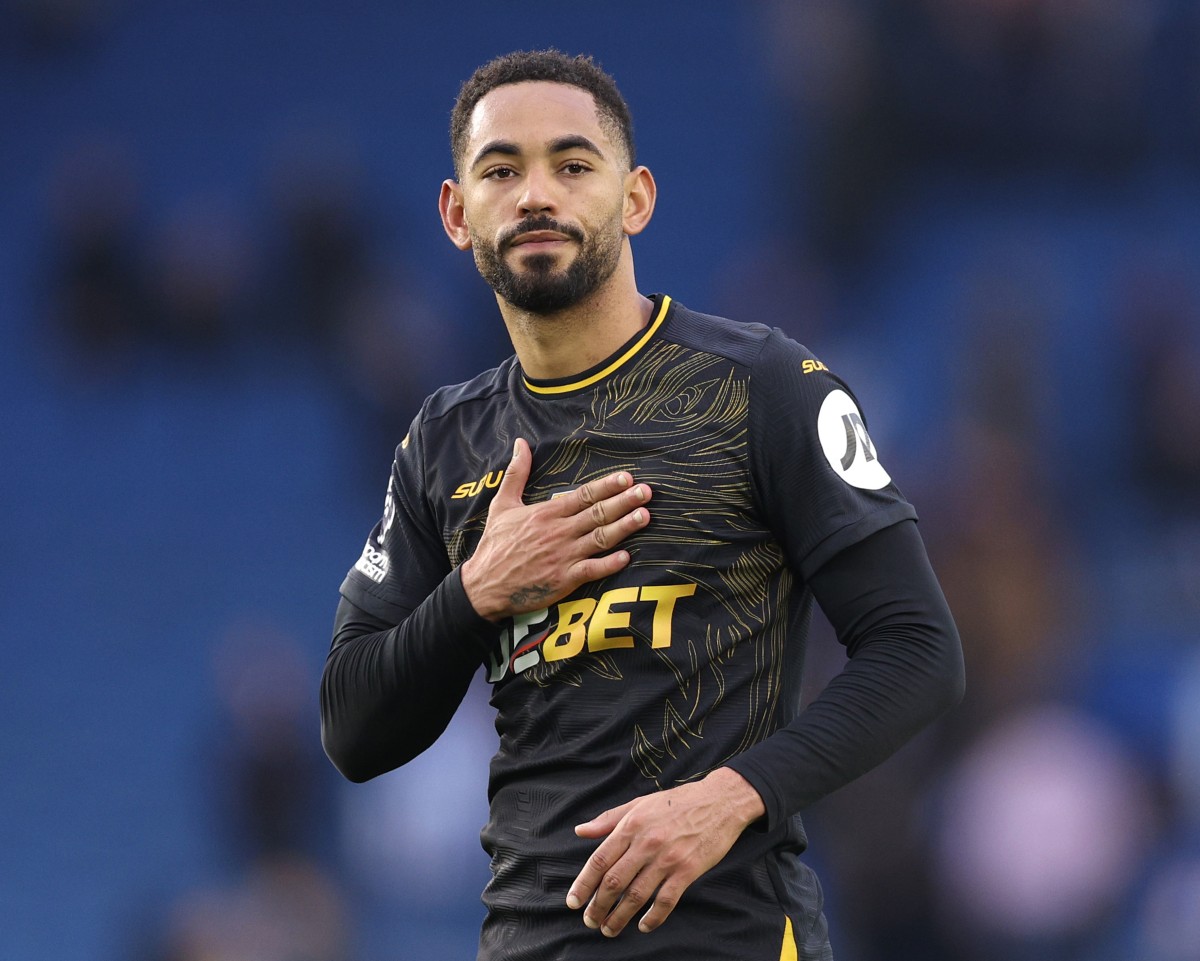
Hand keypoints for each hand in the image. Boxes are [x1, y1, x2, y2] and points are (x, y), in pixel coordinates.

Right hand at [460, 437, 652, 620]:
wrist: (483, 586)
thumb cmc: (495, 545)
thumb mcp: (502, 505)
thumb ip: (516, 473)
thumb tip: (520, 443)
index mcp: (547, 513)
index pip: (584, 495)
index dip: (607, 486)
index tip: (627, 477)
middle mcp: (559, 532)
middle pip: (598, 513)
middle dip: (625, 501)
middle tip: (647, 492)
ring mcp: (563, 557)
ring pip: (601, 538)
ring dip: (625, 527)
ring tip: (645, 516)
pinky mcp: (564, 580)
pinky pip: (592, 570)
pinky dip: (609, 564)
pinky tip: (627, 556)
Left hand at [566, 767, 764, 936]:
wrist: (719, 801)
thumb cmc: (677, 802)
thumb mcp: (639, 804)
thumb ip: (608, 819)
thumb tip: (580, 831)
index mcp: (631, 826)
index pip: (600, 860)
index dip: (583, 884)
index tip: (573, 902)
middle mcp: (646, 843)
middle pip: (614, 882)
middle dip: (598, 906)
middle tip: (590, 921)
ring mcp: (667, 858)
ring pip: (636, 896)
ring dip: (619, 917)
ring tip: (609, 929)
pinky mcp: (687, 870)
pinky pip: (666, 901)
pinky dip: (653, 918)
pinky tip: (643, 926)